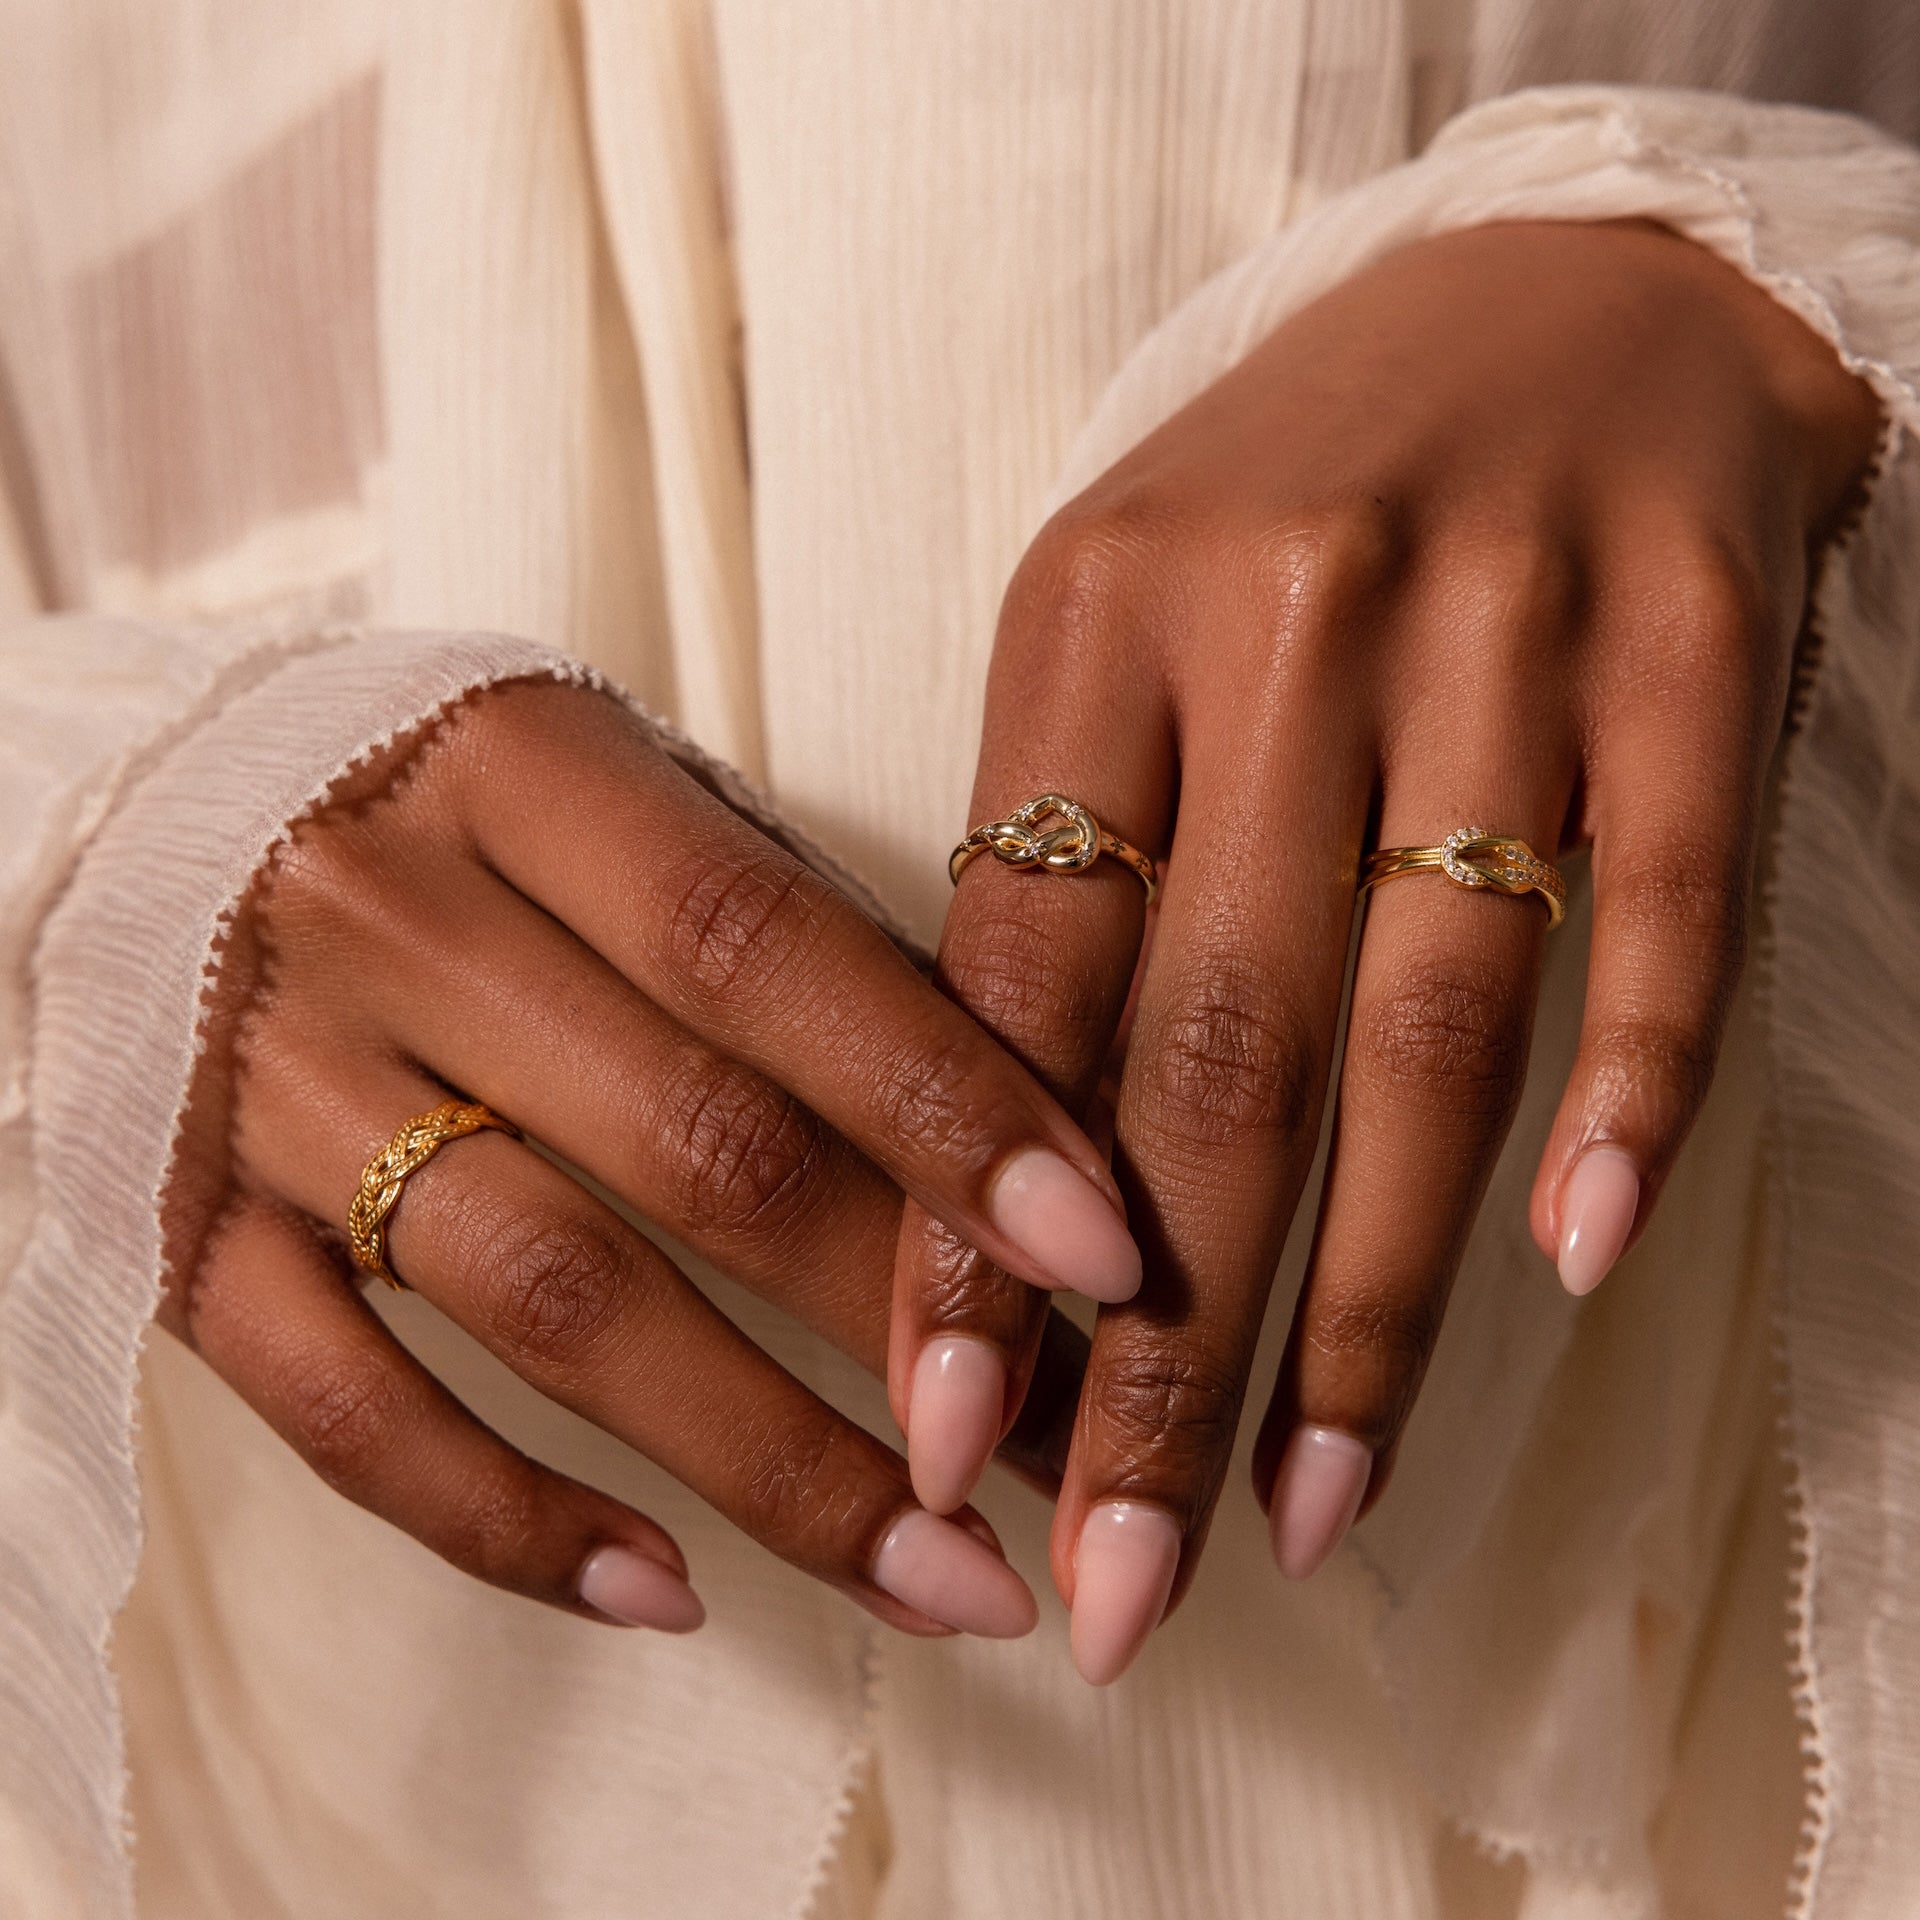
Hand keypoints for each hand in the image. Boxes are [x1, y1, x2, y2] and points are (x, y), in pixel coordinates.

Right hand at [161, 675, 1130, 1636]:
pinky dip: (517, 1521)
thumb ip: (804, 944)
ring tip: (943, 1577)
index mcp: (522, 770)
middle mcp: (386, 916)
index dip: (949, 1106)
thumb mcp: (630, 807)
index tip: (1109, 1254)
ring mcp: (275, 1085)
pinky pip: (353, 1415)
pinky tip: (675, 1594)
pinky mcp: (195, 1234)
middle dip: (902, 1325)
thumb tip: (1020, 1148)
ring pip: (557, 1302)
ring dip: (773, 1465)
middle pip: (694, 1145)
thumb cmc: (475, 825)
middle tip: (1065, 1458)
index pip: (768, 952)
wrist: (160, 824)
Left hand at [890, 218, 1881, 1681]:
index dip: (972, 1226)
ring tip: (1311, 1513)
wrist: (1562, 292)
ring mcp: (1508, 634)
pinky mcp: (1694, 654)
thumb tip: (1004, 1206)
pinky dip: (1628, 1095)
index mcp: (1099, 618)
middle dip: (1159, 1349)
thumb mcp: (1120, 635)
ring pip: (1428, 1023)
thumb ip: (1061, 875)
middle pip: (1213, 1050)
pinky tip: (1566, 1270)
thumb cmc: (1295, 507)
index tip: (943, 1446)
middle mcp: (1294, 623)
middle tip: (1119, 1580)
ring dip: (1368, 1302)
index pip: (1016, 974)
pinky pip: (1664, 911)